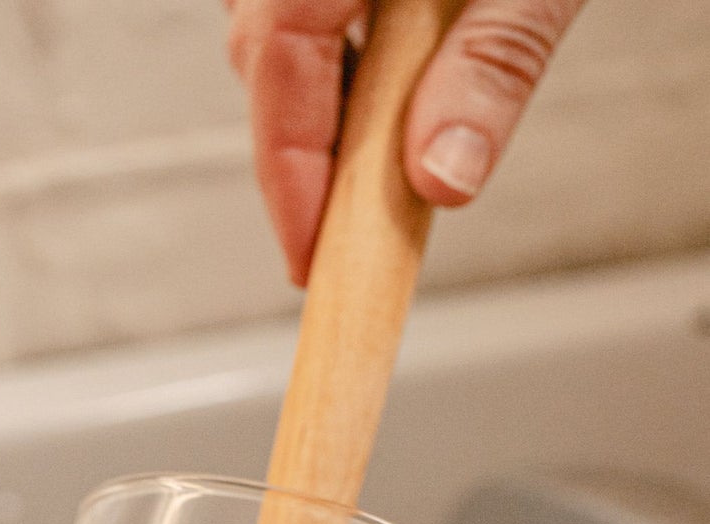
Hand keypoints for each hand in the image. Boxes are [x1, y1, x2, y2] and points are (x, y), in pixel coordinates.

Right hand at [227, 0, 586, 283]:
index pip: (278, 65)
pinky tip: (382, 85)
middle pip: (268, 54)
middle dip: (301, 155)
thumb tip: (441, 180)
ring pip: (278, 31)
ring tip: (369, 165)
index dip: (288, 178)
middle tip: (343, 237)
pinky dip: (336, 56)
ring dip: (319, 106)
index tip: (309, 262)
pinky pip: (305, 4)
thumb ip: (491, 66)